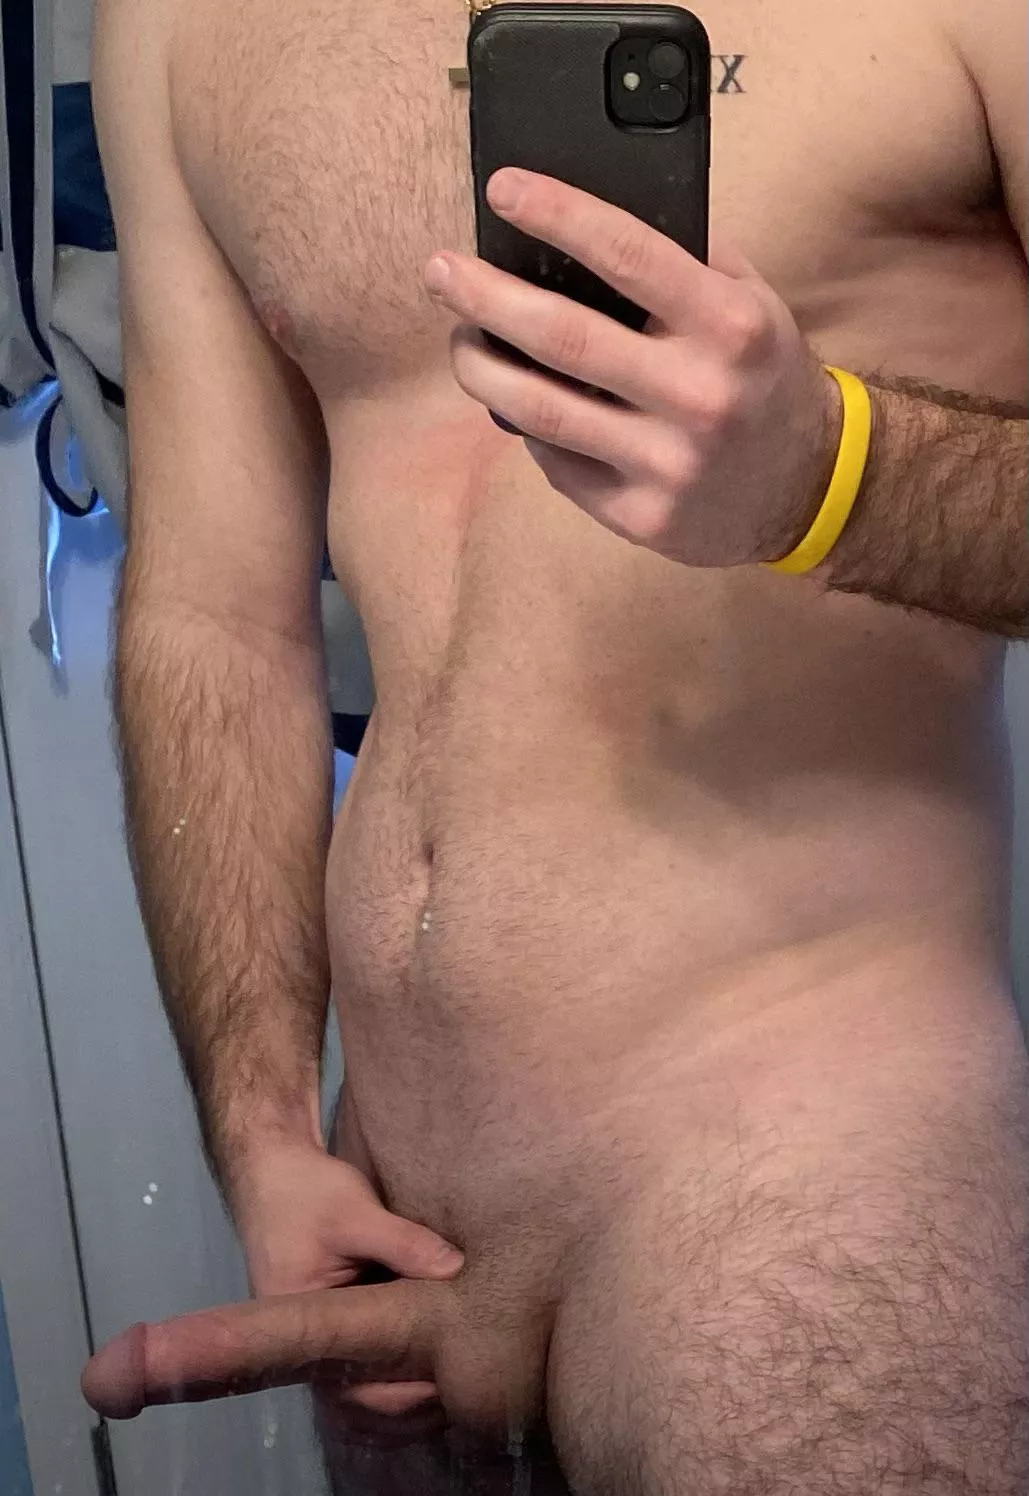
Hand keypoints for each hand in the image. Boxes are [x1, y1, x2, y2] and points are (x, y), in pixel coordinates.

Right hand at [232, 1138, 462, 1432]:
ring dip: (406, 1392)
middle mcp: (309, 1346)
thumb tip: (459, 1270)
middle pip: (362, 1402)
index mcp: (302, 1330)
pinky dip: (398, 1370)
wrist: (274, 1169)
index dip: (403, 1397)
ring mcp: (323, 1338)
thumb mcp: (356, 1213)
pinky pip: (368, 1363)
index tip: (449, 1385)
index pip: (353, 1393)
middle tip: (465, 1392)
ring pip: (367, 1389)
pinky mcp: (338, 1322)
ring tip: (457, 1386)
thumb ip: (405, 1244)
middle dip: (411, 1405)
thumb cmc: (307, 1192)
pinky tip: (436, 1360)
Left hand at [425, 169, 841, 567]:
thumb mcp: (752, 306)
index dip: (557, 214)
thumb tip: (582, 225)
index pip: (629, 254)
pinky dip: (527, 426)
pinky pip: (558, 463)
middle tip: (441, 273)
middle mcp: (698, 396)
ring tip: (460, 341)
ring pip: (541, 411)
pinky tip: (515, 401)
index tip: (502, 189)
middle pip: (563, 337)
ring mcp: (667, 465)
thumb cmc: (763, 378)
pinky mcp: (641, 517)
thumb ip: (686, 265)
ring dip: (483, 369)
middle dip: (486, 298)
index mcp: (730, 328)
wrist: (808, 487)